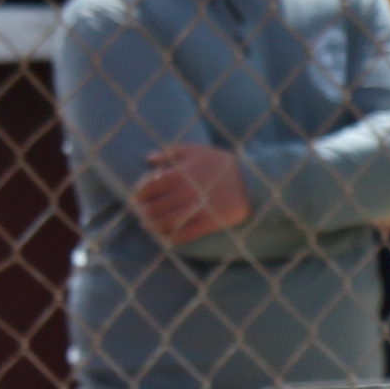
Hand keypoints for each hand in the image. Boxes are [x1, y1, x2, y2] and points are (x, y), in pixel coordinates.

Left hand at [132, 142, 256, 242]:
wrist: (252, 182)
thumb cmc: (222, 164)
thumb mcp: (197, 151)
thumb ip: (170, 153)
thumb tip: (149, 159)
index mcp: (178, 175)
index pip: (147, 187)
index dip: (139, 194)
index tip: (137, 198)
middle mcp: (183, 194)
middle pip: (153, 208)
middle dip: (144, 212)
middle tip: (141, 214)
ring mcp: (195, 211)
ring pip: (164, 223)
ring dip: (153, 227)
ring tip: (150, 226)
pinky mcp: (207, 224)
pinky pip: (183, 235)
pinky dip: (171, 238)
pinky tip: (167, 237)